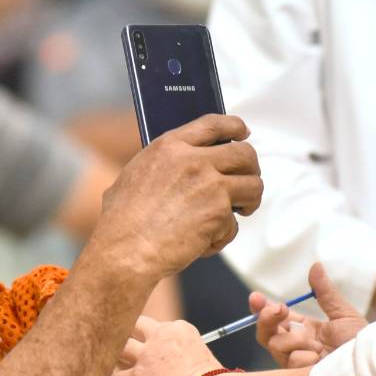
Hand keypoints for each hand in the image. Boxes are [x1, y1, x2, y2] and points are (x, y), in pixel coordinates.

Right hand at [88, 114, 261, 280]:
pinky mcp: (219, 213)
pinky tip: (202, 243)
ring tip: (238, 213)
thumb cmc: (121, 221)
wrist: (124, 251)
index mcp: (169, 146)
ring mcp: (210, 185)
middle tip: (246, 184)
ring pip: (253, 186)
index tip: (244, 133)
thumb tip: (182, 165)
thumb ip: (164, 163)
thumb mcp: (135, 175)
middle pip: (245, 154)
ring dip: (249, 201)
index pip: (214, 124)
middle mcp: (193, 160)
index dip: (235, 127)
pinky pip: (234, 224)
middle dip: (251, 169)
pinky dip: (221, 237)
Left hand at [109, 316, 222, 375]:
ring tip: (103, 354)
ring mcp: (146, 356)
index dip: (153, 336)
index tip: (151, 344)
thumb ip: (186, 351)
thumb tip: (179, 363)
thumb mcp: (202, 353)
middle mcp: (160, 336)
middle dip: (126, 330)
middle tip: (117, 334)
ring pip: (121, 347)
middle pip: (135, 325)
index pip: (158, 325)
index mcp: (178, 328)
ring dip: (113, 352)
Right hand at [254, 263, 367, 366]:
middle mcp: (298, 347)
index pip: (277, 318)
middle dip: (266, 317)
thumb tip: (315, 266)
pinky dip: (305, 356)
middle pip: (266, 333)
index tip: (256, 297)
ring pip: (276, 345)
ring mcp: (298, 364)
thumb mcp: (344, 314)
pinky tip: (320, 359)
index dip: (263, 307)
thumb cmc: (362, 345)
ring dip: (295, 339)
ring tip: (318, 344)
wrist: (374, 367)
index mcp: (306, 331)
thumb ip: (325, 293)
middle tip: (279, 308)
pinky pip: (290, 361)